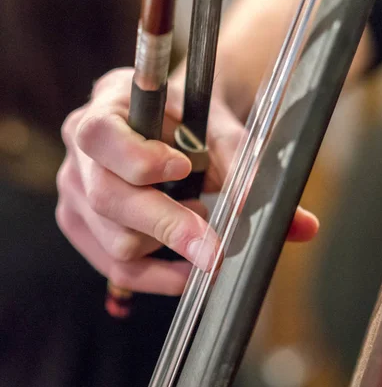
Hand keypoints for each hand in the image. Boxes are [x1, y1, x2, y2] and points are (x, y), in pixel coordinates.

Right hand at [56, 67, 318, 295]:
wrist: (167, 125)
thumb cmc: (188, 121)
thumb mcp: (216, 127)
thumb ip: (252, 167)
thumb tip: (301, 226)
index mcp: (104, 109)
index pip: (100, 135)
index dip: (139, 159)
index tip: (184, 168)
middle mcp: (78, 155)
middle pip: (108, 199)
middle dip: (168, 226)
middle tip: (215, 249)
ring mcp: (74, 195)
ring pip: (116, 243)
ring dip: (168, 245)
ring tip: (200, 227)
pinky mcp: (83, 230)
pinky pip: (117, 269)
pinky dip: (160, 278)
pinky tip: (190, 269)